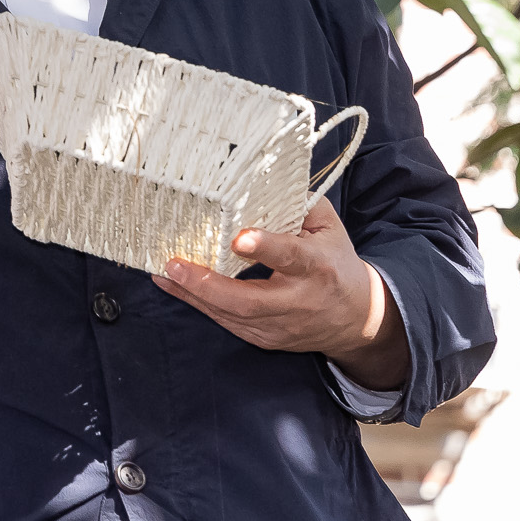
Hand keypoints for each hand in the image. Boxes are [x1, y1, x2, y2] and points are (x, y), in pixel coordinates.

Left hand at [154, 198, 408, 388]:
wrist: (356, 319)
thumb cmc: (335, 263)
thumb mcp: (329, 230)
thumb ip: (298, 206)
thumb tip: (258, 182)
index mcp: (318, 267)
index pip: (291, 257)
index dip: (266, 248)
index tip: (238, 238)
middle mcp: (298, 300)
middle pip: (250, 300)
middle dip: (208, 284)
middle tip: (175, 264)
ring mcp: (280, 325)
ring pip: (232, 315)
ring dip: (192, 294)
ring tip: (163, 272)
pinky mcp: (264, 338)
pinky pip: (226, 322)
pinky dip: (197, 303)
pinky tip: (172, 285)